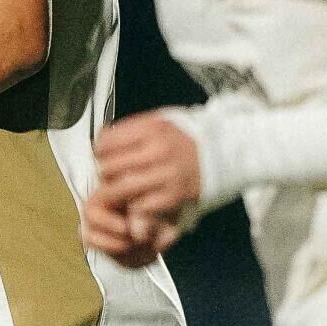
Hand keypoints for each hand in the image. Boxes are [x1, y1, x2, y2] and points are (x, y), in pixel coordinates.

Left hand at [90, 111, 202, 259]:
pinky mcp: (174, 195)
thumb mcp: (162, 121)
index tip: (104, 155)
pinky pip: (139, 204)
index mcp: (152, 128)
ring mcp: (166, 174)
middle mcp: (158, 150)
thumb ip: (133, 129)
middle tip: (110, 175)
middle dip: (104, 173)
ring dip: (114, 192)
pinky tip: (138, 199)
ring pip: (120, 188)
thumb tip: (102, 138)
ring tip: (119, 190)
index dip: (99, 151)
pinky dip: (133, 204)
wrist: (226, 152)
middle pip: (109, 167)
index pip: (105, 143)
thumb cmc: (189, 136)